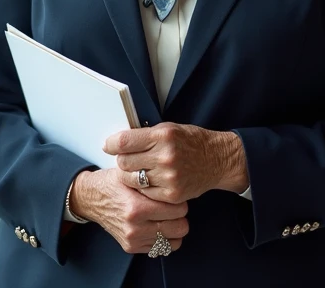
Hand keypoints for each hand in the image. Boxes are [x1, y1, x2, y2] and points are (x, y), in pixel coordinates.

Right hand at [70, 169, 189, 254]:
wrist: (92, 199)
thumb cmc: (113, 184)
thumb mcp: (132, 175)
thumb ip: (154, 182)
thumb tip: (179, 183)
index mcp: (136, 207)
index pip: (178, 210)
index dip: (180, 200)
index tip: (175, 196)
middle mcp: (135, 227)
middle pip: (180, 228)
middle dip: (180, 216)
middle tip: (173, 207)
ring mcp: (133, 240)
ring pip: (174, 242)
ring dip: (174, 229)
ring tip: (166, 217)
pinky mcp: (131, 247)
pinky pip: (162, 249)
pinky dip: (164, 238)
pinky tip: (157, 225)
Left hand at [103, 123, 248, 204]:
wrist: (216, 159)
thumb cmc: (191, 141)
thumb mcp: (168, 129)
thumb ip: (144, 135)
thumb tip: (117, 142)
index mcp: (163, 136)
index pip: (124, 142)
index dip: (111, 144)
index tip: (109, 145)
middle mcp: (165, 157)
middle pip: (124, 162)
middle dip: (122, 160)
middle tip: (126, 158)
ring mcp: (169, 177)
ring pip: (131, 179)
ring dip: (129, 175)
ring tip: (136, 170)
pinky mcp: (172, 194)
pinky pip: (144, 193)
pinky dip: (142, 188)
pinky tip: (148, 180)